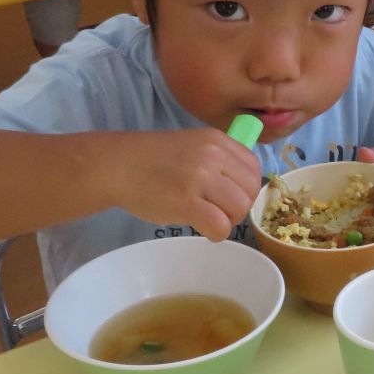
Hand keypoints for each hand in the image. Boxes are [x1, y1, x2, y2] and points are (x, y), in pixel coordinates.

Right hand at [111, 128, 261, 240]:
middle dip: (239, 207)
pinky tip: (201, 227)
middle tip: (218, 211)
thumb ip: (219, 159)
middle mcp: (212, 155)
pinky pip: (220, 226)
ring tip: (208, 218)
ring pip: (239, 208)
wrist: (118, 165)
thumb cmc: (154, 159)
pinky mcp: (185, 202)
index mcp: (217, 140)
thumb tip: (245, 183)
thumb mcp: (193, 145)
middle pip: (250, 190)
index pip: (254, 167)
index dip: (247, 188)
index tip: (230, 196)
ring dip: (228, 220)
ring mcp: (199, 177)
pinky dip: (216, 233)